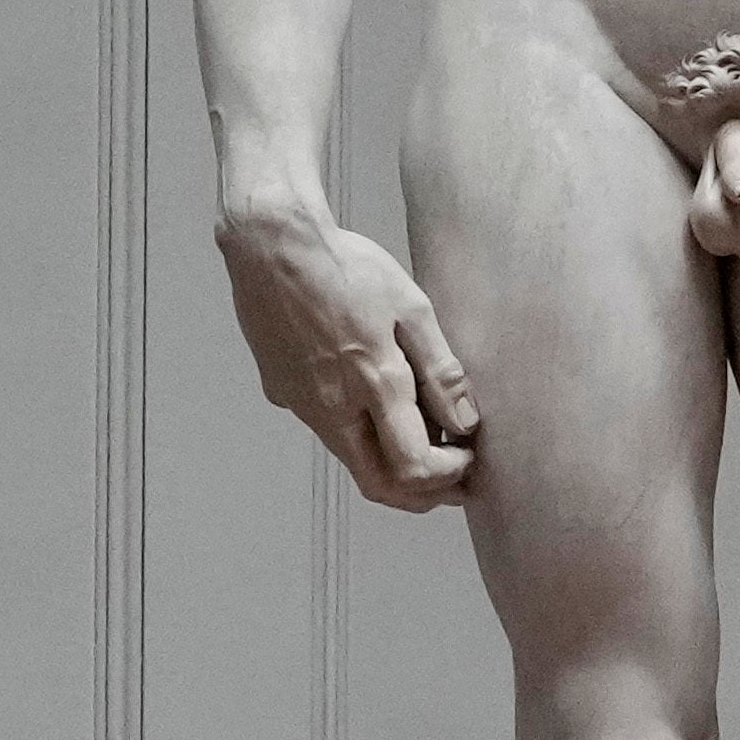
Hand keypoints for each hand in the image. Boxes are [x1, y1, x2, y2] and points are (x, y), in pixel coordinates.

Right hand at [222, 205, 479, 509]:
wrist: (270, 245)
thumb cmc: (346, 267)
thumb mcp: (411, 307)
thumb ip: (440, 370)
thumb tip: (465, 423)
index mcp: (373, 385)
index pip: (414, 469)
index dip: (449, 476)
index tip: (468, 456)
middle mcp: (334, 408)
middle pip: (380, 485)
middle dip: (424, 494)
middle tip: (455, 479)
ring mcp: (303, 405)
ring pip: (353, 459)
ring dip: (392, 464)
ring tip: (426, 437)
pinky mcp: (283, 393)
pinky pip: (328, 428)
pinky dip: (360, 434)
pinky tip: (374, 400)